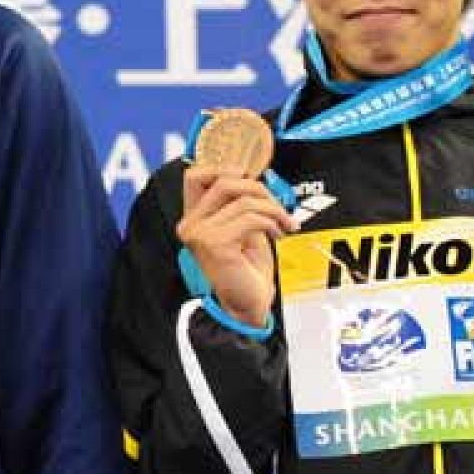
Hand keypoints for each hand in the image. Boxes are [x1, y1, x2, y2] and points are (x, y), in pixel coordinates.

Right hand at [176, 166, 295, 327]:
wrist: (248, 304)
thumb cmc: (246, 269)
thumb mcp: (242, 228)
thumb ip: (238, 204)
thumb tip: (252, 176)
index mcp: (193, 218)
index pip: (195, 175)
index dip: (223, 168)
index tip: (250, 179)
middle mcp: (190, 224)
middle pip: (224, 181)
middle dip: (259, 189)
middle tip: (277, 207)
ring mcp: (200, 234)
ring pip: (243, 200)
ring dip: (273, 209)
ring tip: (284, 224)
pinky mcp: (215, 244)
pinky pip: (251, 218)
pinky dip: (272, 223)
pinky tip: (278, 234)